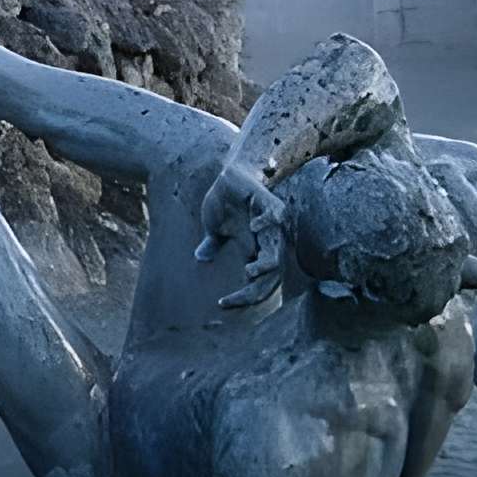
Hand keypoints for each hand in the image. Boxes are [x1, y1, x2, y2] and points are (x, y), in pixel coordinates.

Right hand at [195, 157, 289, 307]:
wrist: (231, 171)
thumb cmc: (226, 200)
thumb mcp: (215, 225)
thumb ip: (214, 242)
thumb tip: (200, 257)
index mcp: (259, 249)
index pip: (260, 282)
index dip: (245, 297)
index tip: (222, 304)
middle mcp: (269, 240)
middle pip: (272, 274)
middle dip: (257, 289)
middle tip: (234, 298)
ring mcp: (271, 223)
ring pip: (277, 251)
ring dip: (266, 265)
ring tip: (249, 272)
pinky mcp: (268, 202)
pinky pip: (275, 216)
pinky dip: (267, 223)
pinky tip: (254, 227)